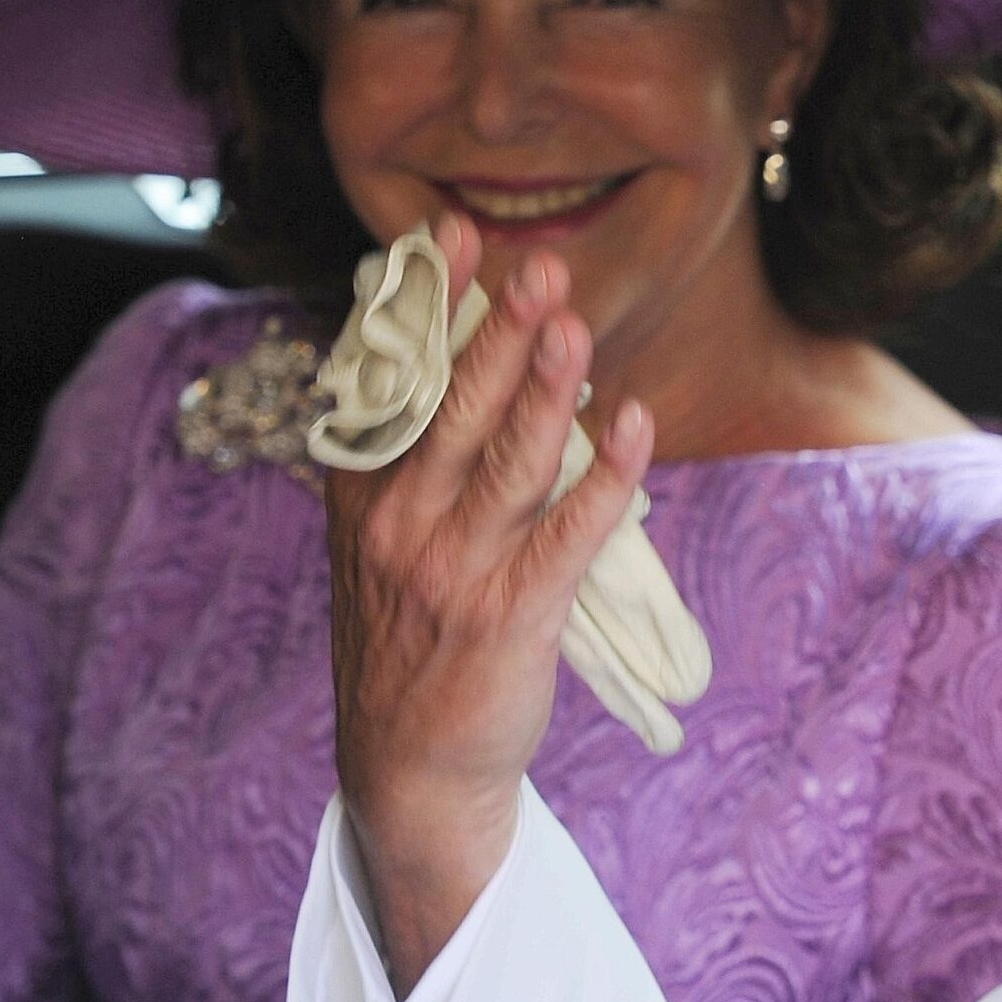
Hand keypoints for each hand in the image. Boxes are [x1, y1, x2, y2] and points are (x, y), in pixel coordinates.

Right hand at [324, 215, 653, 993]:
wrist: (412, 767)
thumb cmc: (414, 636)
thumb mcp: (384, 540)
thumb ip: (412, 456)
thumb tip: (457, 358)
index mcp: (367, 495)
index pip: (397, 382)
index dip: (427, 308)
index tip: (453, 234)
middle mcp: (401, 525)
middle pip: (455, 411)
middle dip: (496, 333)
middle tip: (535, 268)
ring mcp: (454, 570)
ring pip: (508, 463)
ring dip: (544, 390)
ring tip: (573, 323)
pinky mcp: (510, 616)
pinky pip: (566, 535)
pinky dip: (607, 479)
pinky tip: (635, 427)